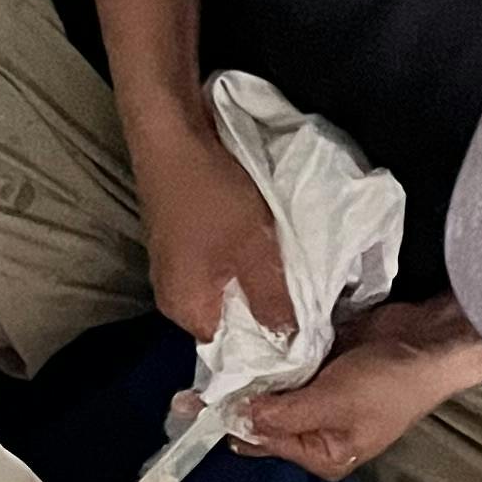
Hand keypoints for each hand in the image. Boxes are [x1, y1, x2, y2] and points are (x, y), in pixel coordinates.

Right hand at [135, 115, 293, 346]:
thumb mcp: (256, 254)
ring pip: (227, 291)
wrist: (174, 131)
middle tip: (307, 305)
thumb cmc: (213, 196)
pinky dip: (242, 263)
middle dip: (265, 313)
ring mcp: (175, 268)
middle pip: (230, 321)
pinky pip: (219, 267)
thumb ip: (274, 303)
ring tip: (291, 277)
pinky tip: (265, 250)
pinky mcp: (181, 242)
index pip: (233, 350)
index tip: (306, 338)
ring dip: (256, 284)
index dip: (270, 346)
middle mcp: (173, 297)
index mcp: (186, 310)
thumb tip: (290, 343)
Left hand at [215, 304, 481, 480]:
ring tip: (219, 354)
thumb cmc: (389, 385)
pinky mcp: (323, 363)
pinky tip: (248, 339)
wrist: (429, 341)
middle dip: (240, 398)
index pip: (264, 440)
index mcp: (322, 454)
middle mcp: (317, 430)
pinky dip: (272, 353)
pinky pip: (288, 362)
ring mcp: (319, 395)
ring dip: (254, 373)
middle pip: (266, 417)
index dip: (233, 420)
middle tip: (197, 377)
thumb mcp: (332, 403)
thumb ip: (282, 413)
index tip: (195, 399)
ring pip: (274, 388)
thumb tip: (236, 417)